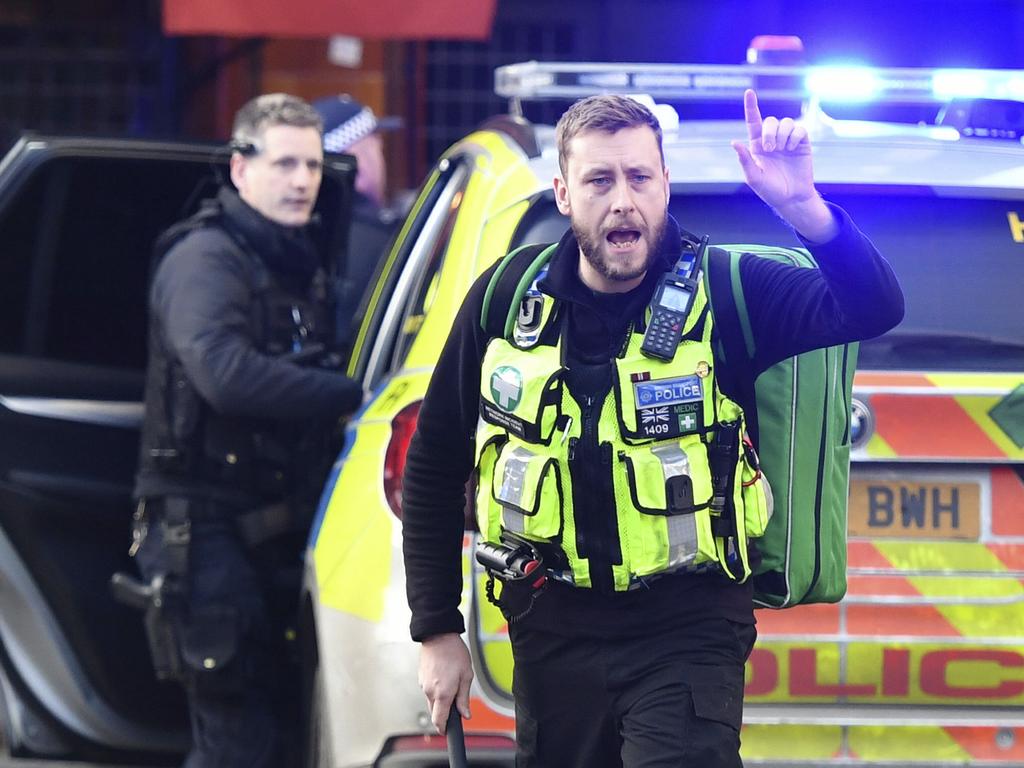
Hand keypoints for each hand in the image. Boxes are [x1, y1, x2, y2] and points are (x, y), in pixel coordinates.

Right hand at [418, 633, 473, 733]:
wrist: (438, 635)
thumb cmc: (453, 652)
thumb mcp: (466, 675)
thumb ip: (464, 698)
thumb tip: (465, 714)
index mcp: (443, 693)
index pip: (439, 721)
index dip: (444, 729)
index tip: (448, 730)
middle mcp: (430, 691)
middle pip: (435, 712)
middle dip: (444, 712)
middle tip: (455, 702)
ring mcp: (423, 685)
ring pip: (431, 701)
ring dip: (440, 699)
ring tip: (450, 682)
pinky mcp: (420, 678)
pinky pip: (428, 690)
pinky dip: (435, 689)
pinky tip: (443, 677)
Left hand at [731, 90, 836, 241]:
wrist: (791, 198)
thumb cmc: (770, 190)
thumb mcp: (754, 178)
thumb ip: (744, 160)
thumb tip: (734, 142)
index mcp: (757, 146)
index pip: (753, 122)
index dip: (751, 107)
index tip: (749, 92)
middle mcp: (772, 140)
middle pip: (771, 121)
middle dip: (770, 132)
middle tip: (770, 149)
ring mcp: (787, 141)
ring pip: (786, 123)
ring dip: (782, 135)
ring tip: (782, 150)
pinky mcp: (801, 143)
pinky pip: (799, 129)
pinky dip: (795, 137)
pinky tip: (793, 149)